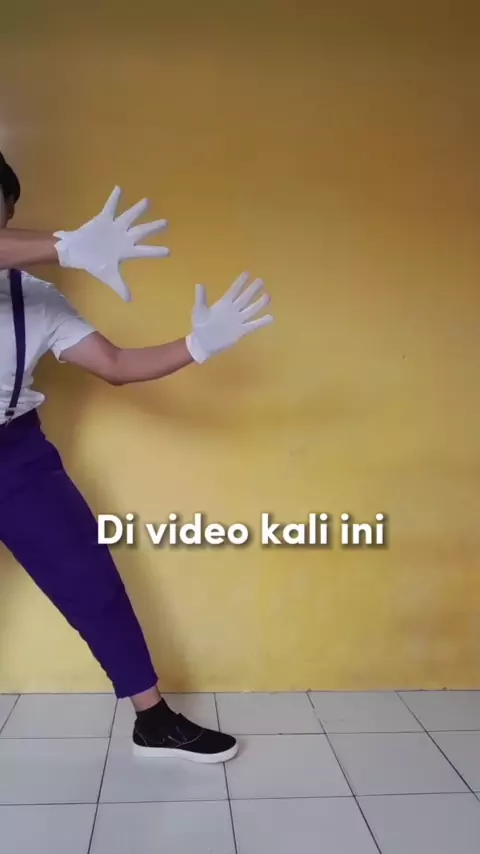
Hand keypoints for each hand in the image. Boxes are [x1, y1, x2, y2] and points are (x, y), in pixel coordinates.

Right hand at [53, 187, 169, 301]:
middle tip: (166, 224)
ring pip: (129, 217)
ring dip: (138, 210)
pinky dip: (114, 199)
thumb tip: (129, 301)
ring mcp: (115, 227)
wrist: (77, 253)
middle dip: (153, 228)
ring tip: (148, 202)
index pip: (144, 252)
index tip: (169, 252)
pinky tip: (119, 188)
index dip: (155, 251)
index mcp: (127, 251)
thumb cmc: (95, 264)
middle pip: (141, 232)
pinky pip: (110, 207)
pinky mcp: (103, 219)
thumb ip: (120, 287)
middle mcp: (124, 237)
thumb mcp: (108, 276)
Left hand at [185, 271, 273, 362]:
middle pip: (245, 298)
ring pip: (251, 310)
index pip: (234, 290)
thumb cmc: (200, 325)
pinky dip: (261, 322)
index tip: (247, 273)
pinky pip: (253, 325)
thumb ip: (201, 298)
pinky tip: (270, 318)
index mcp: (224, 303)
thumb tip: (199, 284)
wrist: (202, 343)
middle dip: (252, 290)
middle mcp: (233, 310)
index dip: (240, 282)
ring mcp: (238, 320)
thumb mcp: (199, 310)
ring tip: (268, 296)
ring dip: (259, 304)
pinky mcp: (241, 331)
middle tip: (261, 281)